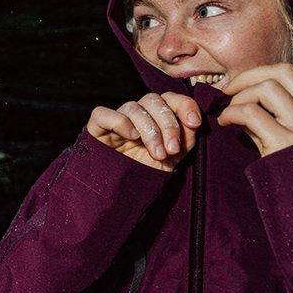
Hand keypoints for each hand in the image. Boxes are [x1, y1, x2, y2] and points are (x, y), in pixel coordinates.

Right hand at [85, 92, 200, 171]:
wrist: (122, 194)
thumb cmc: (147, 173)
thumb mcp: (173, 158)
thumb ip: (186, 138)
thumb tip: (193, 121)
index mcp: (156, 116)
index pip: (171, 98)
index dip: (185, 105)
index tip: (195, 124)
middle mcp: (137, 113)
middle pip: (154, 100)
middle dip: (168, 124)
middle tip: (172, 149)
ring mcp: (117, 119)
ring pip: (133, 108)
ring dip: (150, 130)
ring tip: (157, 153)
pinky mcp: (97, 128)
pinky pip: (103, 114)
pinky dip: (119, 122)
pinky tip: (132, 136)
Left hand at [216, 63, 292, 156]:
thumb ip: (276, 120)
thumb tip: (244, 100)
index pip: (292, 77)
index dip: (260, 75)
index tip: (241, 86)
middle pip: (282, 73)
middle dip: (248, 76)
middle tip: (227, 90)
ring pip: (267, 88)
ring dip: (240, 95)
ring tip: (228, 112)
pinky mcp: (285, 143)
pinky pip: (252, 113)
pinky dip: (232, 112)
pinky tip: (226, 123)